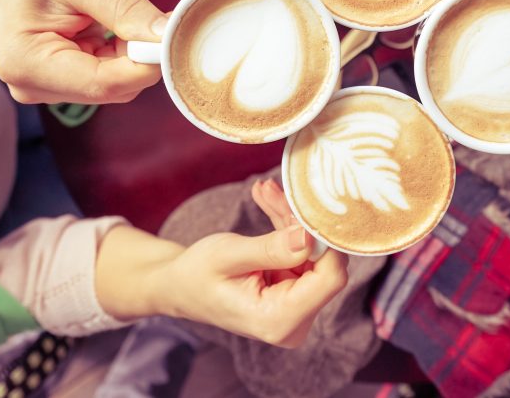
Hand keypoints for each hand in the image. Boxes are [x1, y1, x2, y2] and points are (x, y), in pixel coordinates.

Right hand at [0, 0, 164, 104]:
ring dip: (128, 47)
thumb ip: (123, 7)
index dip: (146, 63)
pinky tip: (105, 19)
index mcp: (28, 64)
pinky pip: (107, 73)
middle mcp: (34, 87)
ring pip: (115, 81)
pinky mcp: (62, 83)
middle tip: (151, 13)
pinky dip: (117, 48)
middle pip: (112, 86)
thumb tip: (163, 34)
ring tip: (113, 7)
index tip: (172, 36)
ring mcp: (47, 89)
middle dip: (139, 51)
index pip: (103, 83)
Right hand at [155, 181, 347, 346]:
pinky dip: (286, 230)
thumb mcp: (228, 255)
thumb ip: (271, 248)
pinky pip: (302, 255)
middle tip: (271, 188)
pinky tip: (268, 201)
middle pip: (322, 264)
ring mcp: (296, 309)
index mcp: (278, 319)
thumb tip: (309, 235)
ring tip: (264, 190)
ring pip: (312, 254)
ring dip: (290, 220)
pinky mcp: (294, 294)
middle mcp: (293, 321)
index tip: (303, 206)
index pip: (330, 278)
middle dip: (300, 223)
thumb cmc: (196, 275)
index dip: (323, 241)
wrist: (180, 287)